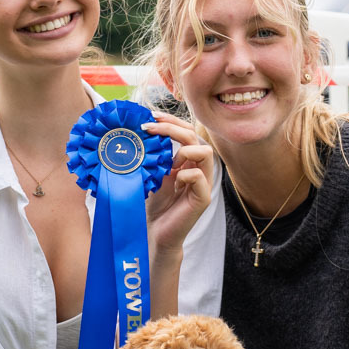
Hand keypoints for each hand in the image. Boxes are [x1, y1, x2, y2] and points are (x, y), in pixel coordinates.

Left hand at [143, 112, 214, 256]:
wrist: (155, 232)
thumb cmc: (153, 204)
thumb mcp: (152, 173)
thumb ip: (155, 155)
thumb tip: (143, 129)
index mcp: (187, 161)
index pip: (186, 132)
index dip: (171, 121)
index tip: (150, 116)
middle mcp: (198, 169)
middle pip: (196, 137)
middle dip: (173, 128)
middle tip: (150, 127)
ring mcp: (203, 184)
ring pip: (206, 153)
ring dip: (183, 151)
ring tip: (168, 164)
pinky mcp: (203, 199)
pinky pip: (200, 178)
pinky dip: (186, 174)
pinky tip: (174, 182)